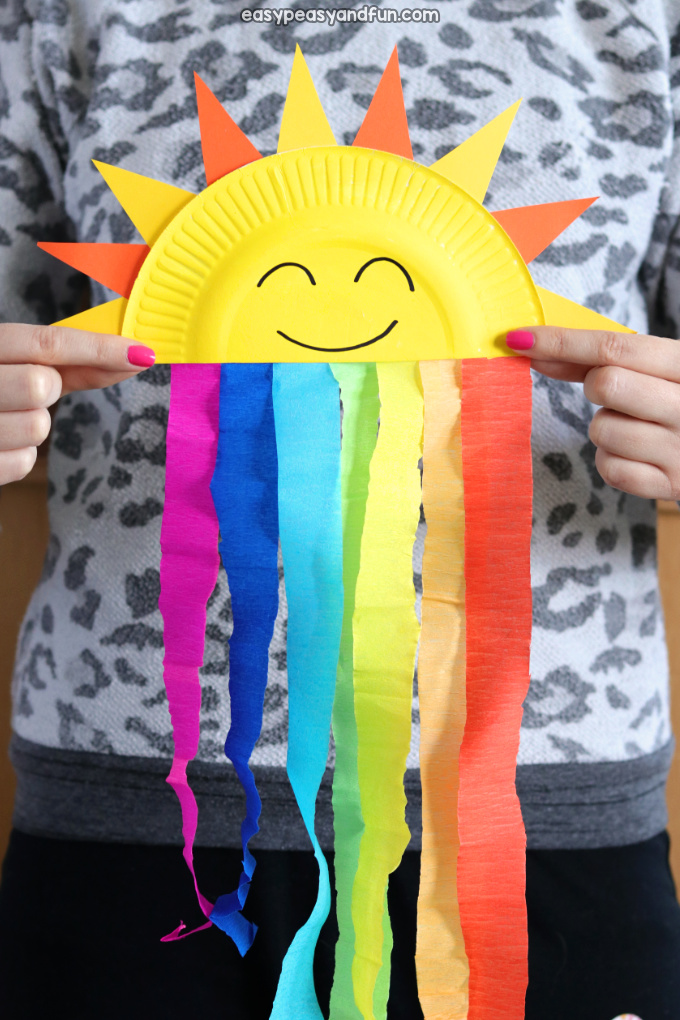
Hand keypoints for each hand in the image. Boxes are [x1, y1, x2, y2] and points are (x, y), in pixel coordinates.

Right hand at [0, 323, 154, 484]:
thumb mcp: (18, 364)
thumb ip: (70, 363)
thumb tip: (136, 358)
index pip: (47, 340)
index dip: (99, 348)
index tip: (144, 353)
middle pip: (40, 384)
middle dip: (46, 391)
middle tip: (25, 393)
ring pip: (35, 428)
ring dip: (31, 427)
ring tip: (3, 419)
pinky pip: (22, 463)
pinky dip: (18, 458)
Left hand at [505, 326, 679, 499]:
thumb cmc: (677, 400)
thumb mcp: (655, 369)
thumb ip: (598, 358)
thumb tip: (532, 347)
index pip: (614, 346)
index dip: (561, 341)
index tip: (518, 338)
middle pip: (606, 384)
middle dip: (596, 388)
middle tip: (616, 395)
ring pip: (602, 431)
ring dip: (605, 429)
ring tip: (636, 427)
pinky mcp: (674, 484)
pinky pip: (610, 469)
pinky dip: (612, 461)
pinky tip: (637, 455)